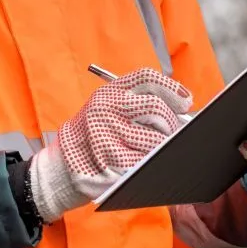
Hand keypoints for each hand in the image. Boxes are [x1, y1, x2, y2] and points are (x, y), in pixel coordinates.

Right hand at [28, 68, 191, 221]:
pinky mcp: (109, 160)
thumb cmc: (93, 139)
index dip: (171, 88)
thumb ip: (137, 105)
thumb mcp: (107, 111)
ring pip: (155, 139)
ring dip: (163, 149)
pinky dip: (151, 165)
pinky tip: (146, 166)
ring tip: (158, 153)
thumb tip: (182, 111)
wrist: (61, 168)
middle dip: (172, 123)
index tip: (185, 101)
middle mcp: (104, 108)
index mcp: (108, 93)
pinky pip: (145, 162)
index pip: (146, 78)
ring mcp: (105, 134)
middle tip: (175, 135)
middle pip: (155, 108)